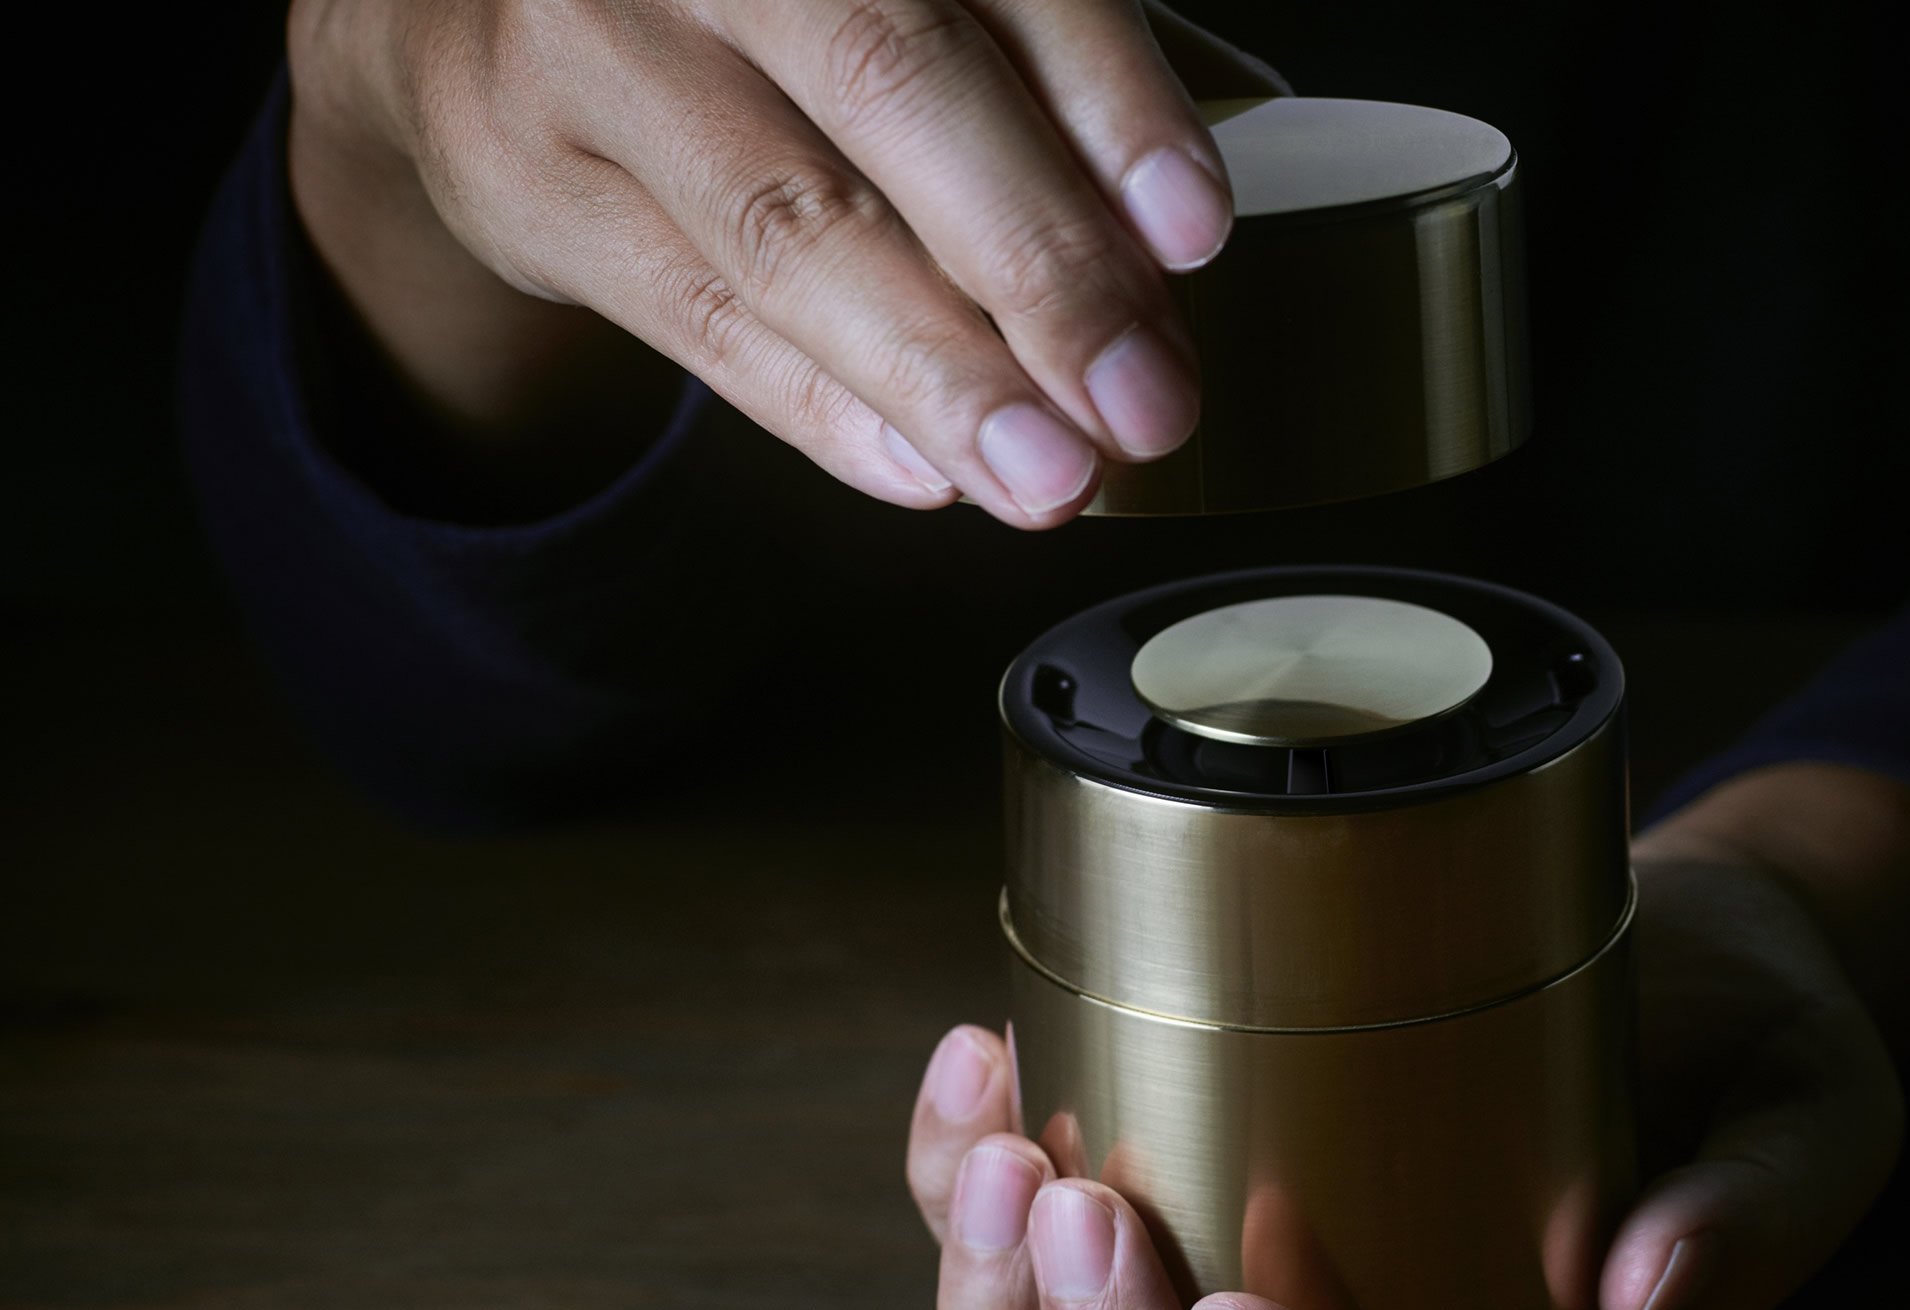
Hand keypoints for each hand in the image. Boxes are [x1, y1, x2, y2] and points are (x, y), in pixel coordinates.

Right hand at [285, 0, 1284, 523]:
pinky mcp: (532, 184)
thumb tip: (1235, 167)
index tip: (1195, 234)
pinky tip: (922, 469)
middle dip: (1039, 264)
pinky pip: (695, 316)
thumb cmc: (764, 7)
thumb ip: (1046, 50)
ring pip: (786, 226)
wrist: (488, 19)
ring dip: (938, 372)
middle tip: (1145, 405)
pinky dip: (820, 408)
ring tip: (1049, 477)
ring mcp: (593, 49)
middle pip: (891, 86)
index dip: (1108, 97)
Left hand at [904, 764, 1909, 1309]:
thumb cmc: (1749, 1039)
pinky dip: (962, 1185)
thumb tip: (1648, 1285)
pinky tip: (975, 1066)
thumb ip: (1758, 1205)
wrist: (1686, 947)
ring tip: (994, 1153)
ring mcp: (1275, 1307)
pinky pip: (1042, 1261)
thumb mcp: (1811, 1111)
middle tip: (1077, 1210)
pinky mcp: (1198, 1210)